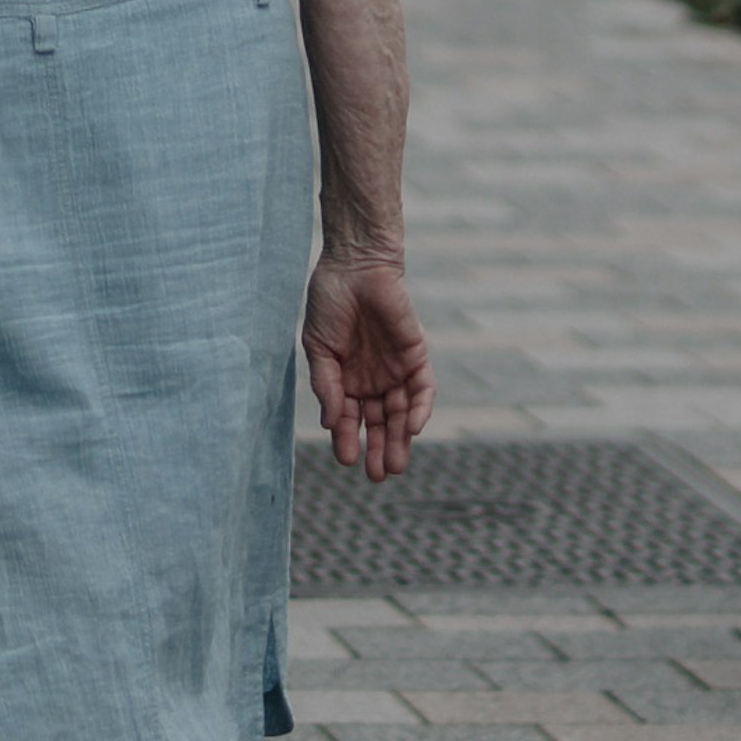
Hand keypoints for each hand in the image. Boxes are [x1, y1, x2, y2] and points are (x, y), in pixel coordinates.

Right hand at [303, 245, 431, 478]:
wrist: (355, 264)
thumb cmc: (330, 301)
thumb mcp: (318, 347)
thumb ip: (325, 384)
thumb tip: (328, 422)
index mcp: (346, 380)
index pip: (349, 418)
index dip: (347, 439)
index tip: (347, 460)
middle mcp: (372, 380)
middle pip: (379, 422)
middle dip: (379, 448)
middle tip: (378, 476)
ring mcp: (395, 369)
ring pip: (401, 413)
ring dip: (400, 439)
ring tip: (395, 465)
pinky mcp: (416, 355)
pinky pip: (421, 389)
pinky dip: (419, 409)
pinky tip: (413, 429)